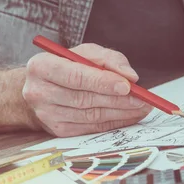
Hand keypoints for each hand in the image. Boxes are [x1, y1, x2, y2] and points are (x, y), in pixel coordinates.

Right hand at [23, 43, 151, 136]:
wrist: (40, 89)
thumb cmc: (66, 67)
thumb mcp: (83, 53)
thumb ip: (108, 59)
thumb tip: (130, 76)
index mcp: (42, 67)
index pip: (76, 76)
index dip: (103, 82)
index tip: (127, 85)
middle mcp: (40, 92)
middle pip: (85, 99)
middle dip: (118, 100)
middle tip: (143, 99)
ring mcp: (47, 115)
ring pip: (91, 116)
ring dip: (121, 113)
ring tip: (141, 107)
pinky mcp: (59, 130)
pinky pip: (92, 127)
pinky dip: (114, 122)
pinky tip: (129, 115)